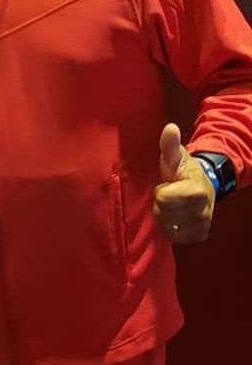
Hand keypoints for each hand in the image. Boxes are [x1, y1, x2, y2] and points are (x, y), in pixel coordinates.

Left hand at [153, 123, 214, 243]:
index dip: (161, 191)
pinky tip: (176, 216)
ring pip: (167, 227)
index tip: (169, 184)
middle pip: (163, 214)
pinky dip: (171, 228)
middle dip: (161, 204)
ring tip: (173, 205)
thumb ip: (170, 144)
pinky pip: (174, 237)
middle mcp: (202, 211)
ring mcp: (202, 225)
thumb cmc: (183, 170)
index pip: (163, 199)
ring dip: (164, 216)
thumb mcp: (175, 156)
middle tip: (169, 194)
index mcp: (195, 191)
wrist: (203, 186)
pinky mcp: (199, 236)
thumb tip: (170, 127)